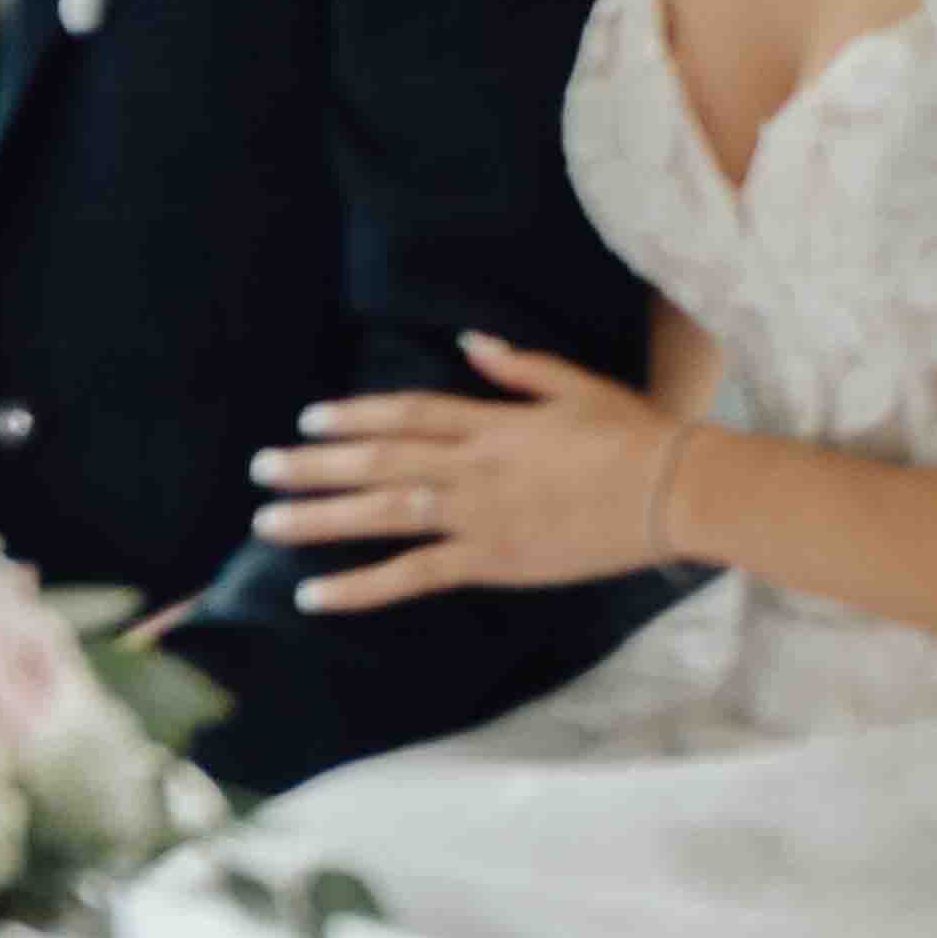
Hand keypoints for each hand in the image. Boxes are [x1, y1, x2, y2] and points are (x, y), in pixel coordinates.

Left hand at [253, 335, 679, 609]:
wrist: (674, 489)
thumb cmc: (637, 435)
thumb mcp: (579, 386)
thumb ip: (519, 368)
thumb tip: (469, 343)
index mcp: (494, 422)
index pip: (408, 414)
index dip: (354, 415)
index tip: (309, 418)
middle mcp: (473, 466)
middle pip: (378, 460)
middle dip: (314, 466)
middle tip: (262, 471)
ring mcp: (477, 514)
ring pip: (381, 513)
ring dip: (319, 518)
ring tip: (266, 525)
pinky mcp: (490, 560)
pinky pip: (411, 574)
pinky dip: (358, 586)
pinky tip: (313, 595)